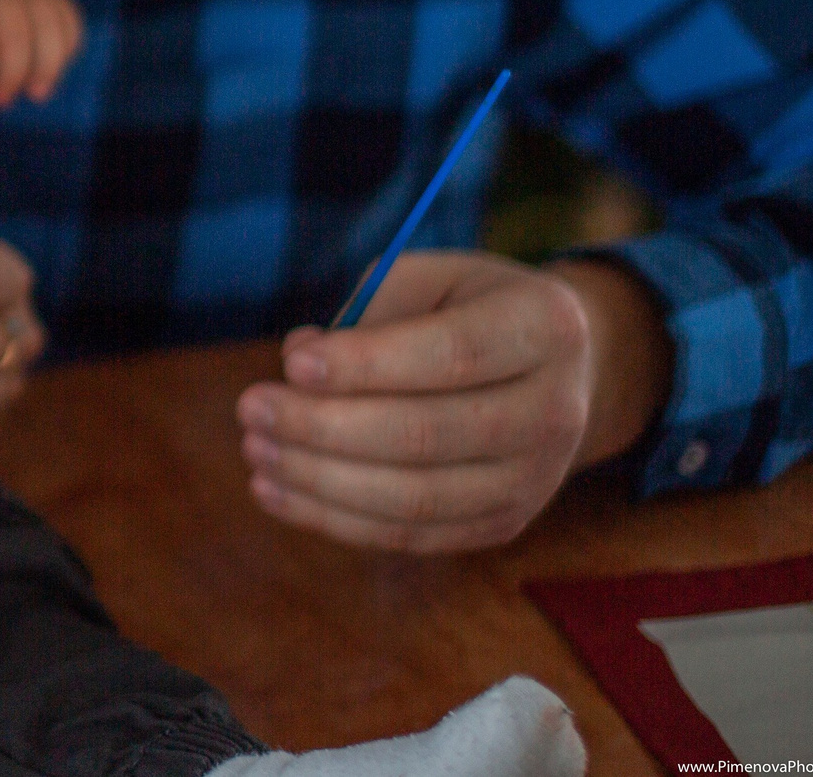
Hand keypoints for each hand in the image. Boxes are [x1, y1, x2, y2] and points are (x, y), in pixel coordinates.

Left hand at [234, 250, 670, 551]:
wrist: (561, 368)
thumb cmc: (470, 308)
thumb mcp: (432, 277)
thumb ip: (369, 309)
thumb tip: (299, 363)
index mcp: (544, 328)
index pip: (451, 355)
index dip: (367, 364)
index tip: (292, 363)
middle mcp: (555, 411)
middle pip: (427, 434)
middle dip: (324, 426)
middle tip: (251, 408)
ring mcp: (535, 479)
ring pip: (415, 498)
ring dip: (320, 480)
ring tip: (256, 449)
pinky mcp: (503, 522)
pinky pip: (411, 534)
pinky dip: (335, 519)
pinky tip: (275, 491)